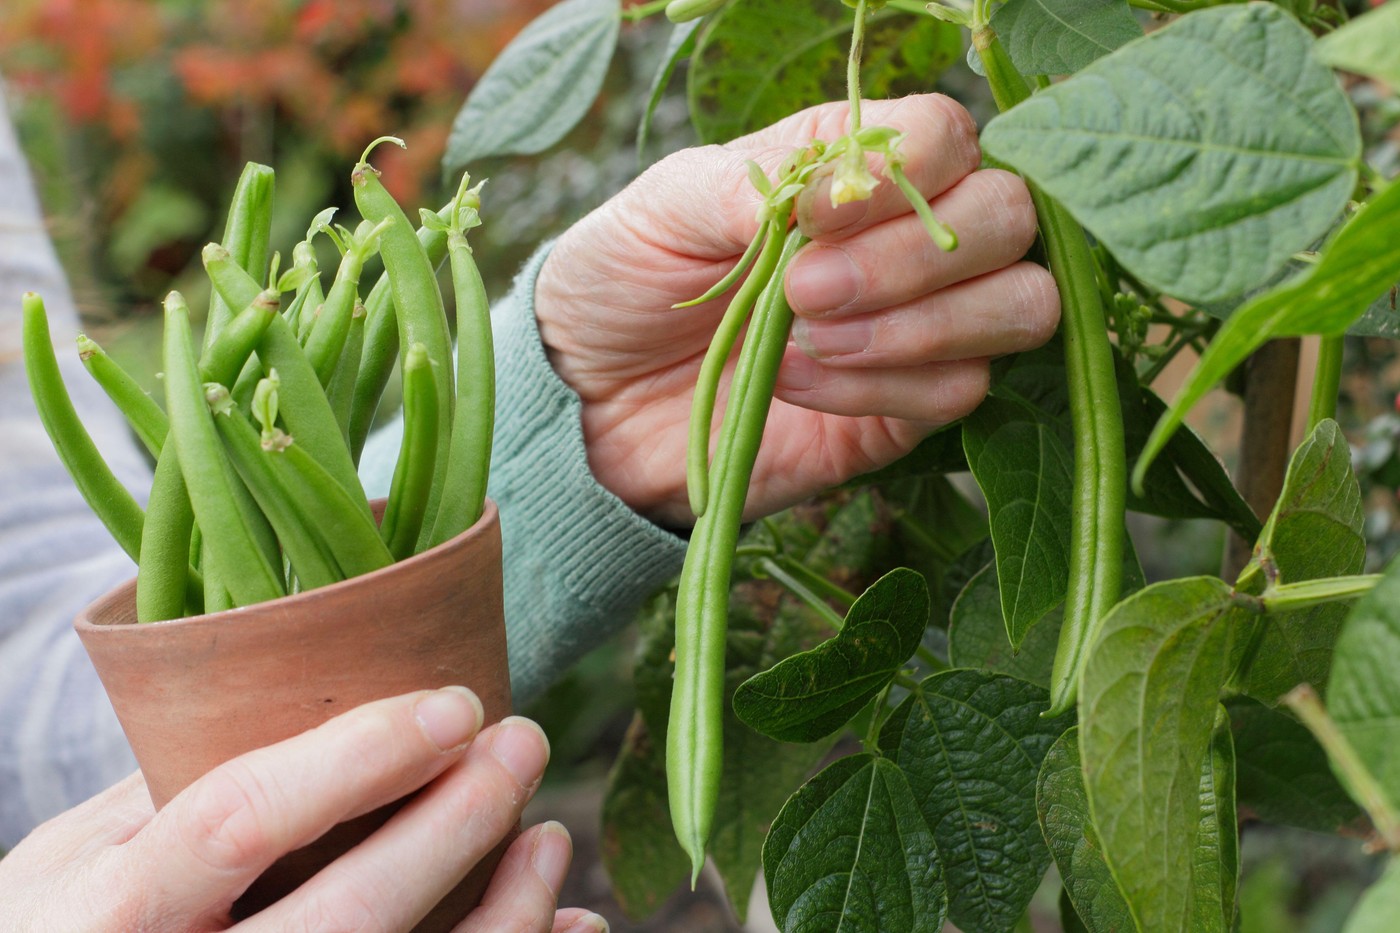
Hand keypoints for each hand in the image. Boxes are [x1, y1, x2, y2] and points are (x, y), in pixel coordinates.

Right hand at [0, 689, 606, 931]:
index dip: (359, 759)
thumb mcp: (86, 845)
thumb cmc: (66, 920)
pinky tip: (565, 926)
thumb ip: (188, 778)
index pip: (242, 819)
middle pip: (348, 917)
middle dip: (454, 826)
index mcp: (115, 908)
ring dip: (502, 914)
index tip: (455, 704)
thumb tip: (335, 688)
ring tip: (549, 834)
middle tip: (523, 742)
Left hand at [537, 93, 1057, 527]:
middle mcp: (911, 238)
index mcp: (858, 165)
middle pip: (1010, 217)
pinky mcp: (906, 409)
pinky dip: (881, 387)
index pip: (950, 134)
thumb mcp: (667, 206)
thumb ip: (750, 185)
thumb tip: (827, 195)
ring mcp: (922, 327)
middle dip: (911, 255)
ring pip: (1018, 307)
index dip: (906, 171)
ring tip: (805, 337)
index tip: (812, 217)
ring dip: (917, 326)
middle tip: (804, 290)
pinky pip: (957, 393)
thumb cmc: (631, 276)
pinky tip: (799, 382)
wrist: (597, 396)